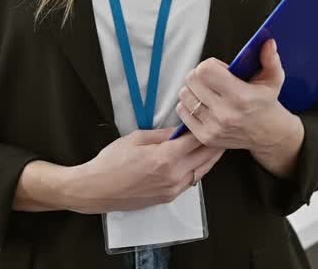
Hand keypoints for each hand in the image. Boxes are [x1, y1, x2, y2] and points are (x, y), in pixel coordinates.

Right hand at [65, 128, 224, 213]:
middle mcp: (173, 176)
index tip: (211, 118)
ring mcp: (172, 190)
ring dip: (209, 158)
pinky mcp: (168, 198)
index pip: (196, 140)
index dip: (206, 128)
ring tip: (214, 143)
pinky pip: (190, 182)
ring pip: (201, 172)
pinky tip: (196, 160)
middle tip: (221, 129)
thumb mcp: (137, 138)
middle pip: (205, 157)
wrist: (96, 190)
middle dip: (215, 143)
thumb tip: (181, 128)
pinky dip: (197, 170)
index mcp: (166, 159)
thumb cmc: (111, 162)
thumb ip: (163, 134)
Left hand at [175, 39, 293, 152]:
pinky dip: (188, 104)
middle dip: (199, 74)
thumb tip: (267, 42)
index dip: (209, 65)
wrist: (268, 134)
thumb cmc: (267, 102)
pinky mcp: (205, 137)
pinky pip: (182, 111)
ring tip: (206, 90)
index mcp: (240, 96)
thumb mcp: (273, 79)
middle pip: (192, 80)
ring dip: (192, 89)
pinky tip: (202, 103)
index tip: (219, 69)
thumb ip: (270, 59)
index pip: (205, 71)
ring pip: (184, 95)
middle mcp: (225, 113)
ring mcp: (213, 127)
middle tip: (211, 78)